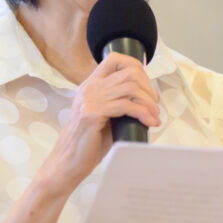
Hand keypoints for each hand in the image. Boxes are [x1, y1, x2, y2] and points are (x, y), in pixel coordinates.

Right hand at [37, 52, 159, 196]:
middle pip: (129, 73)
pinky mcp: (91, 114)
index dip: (137, 67)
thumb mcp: (107, 116)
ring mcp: (89, 99)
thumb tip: (152, 97)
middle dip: (149, 88)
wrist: (67, 164)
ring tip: (154, 117)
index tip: (148, 88)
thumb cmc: (89, 143)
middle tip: (155, 106)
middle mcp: (89, 88)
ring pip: (131, 88)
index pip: (115, 59)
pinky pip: (126, 106)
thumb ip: (122, 103)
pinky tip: (149, 123)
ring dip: (149, 102)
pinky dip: (143, 113)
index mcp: (91, 85)